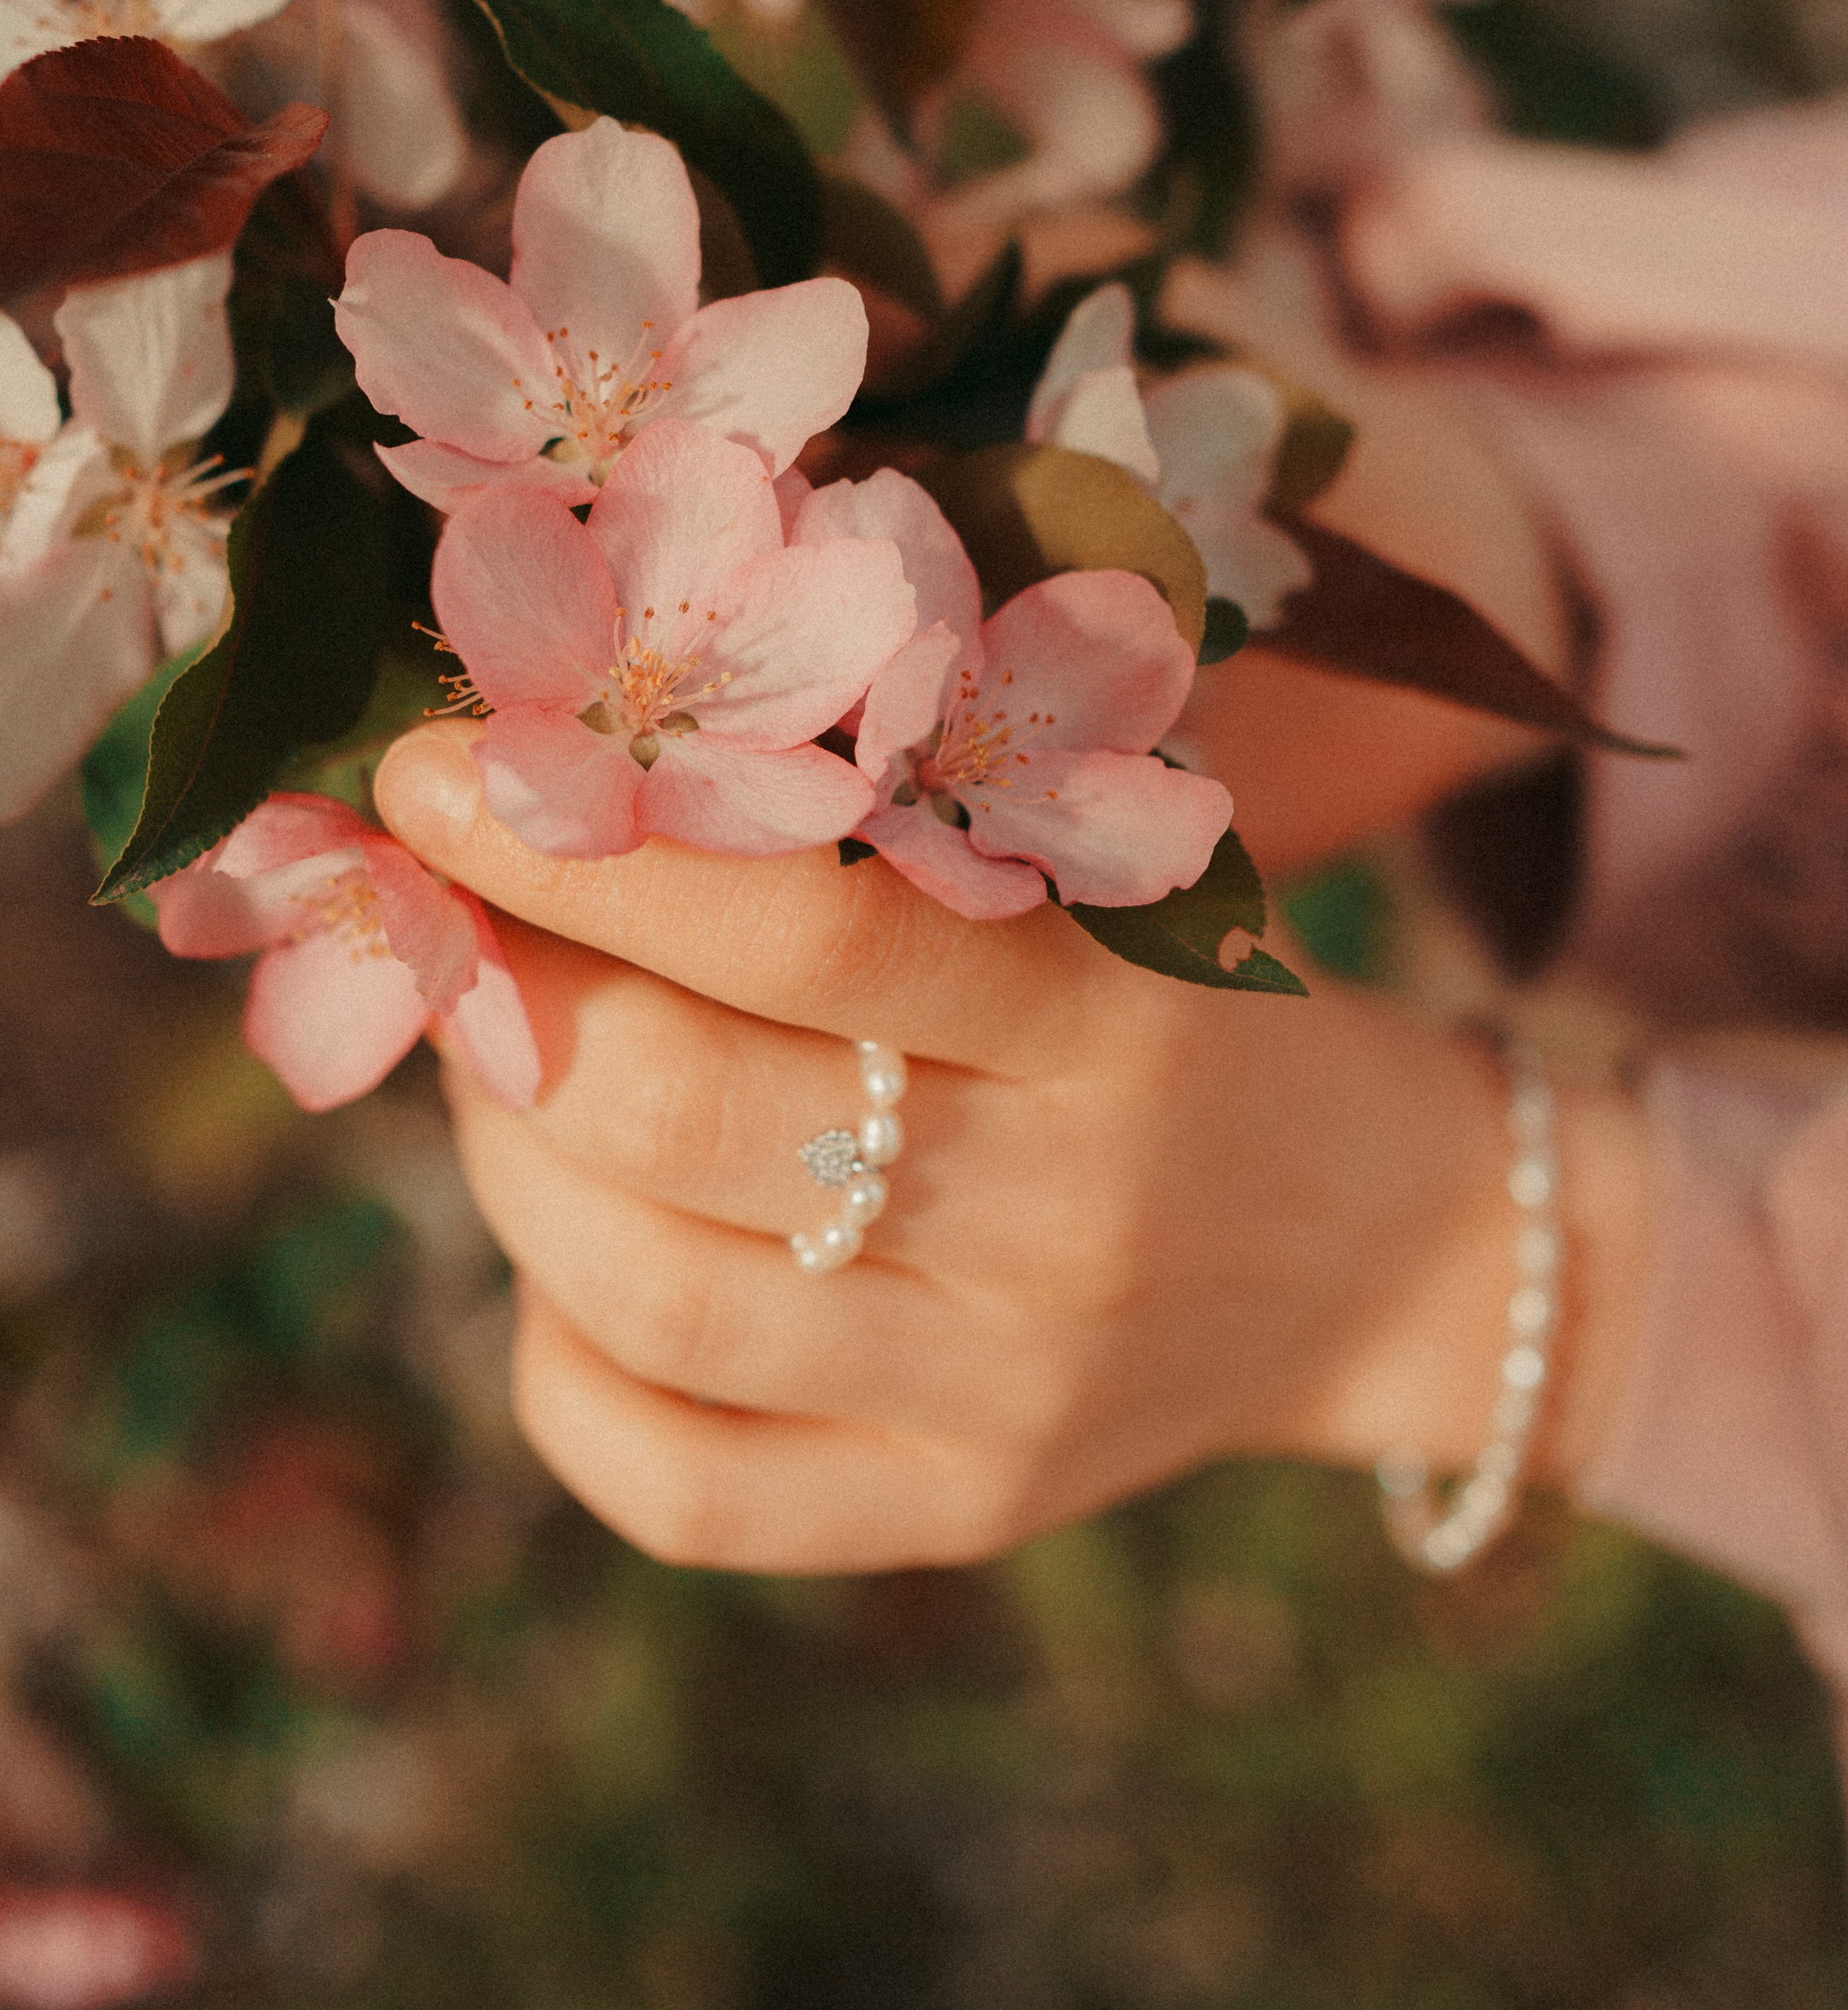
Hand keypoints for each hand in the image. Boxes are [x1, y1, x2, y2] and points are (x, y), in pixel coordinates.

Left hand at [375, 730, 1647, 1574]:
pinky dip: (557, 1359)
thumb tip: (588, 751)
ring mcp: (1007, 1392)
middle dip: (510, 997)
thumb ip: (901, 812)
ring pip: (651, 1295)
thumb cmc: (1190, 1002)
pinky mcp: (958, 1512)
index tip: (437, 770)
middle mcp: (1065, 1219)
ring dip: (508, 1157)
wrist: (1366, 1242)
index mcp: (1118, 1020)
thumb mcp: (1107, 873)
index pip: (810, 928)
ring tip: (503, 1068)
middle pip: (686, 1116)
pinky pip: (678, 1482)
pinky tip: (569, 1263)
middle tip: (461, 922)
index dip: (591, 846)